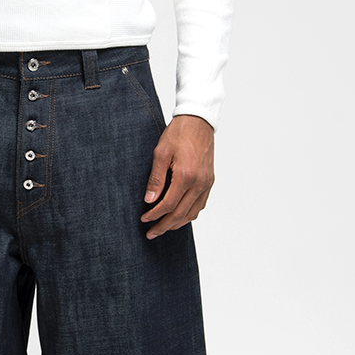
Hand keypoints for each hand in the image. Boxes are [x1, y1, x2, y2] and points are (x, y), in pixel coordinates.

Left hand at [141, 114, 214, 238]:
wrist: (198, 121)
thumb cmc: (179, 133)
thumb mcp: (160, 153)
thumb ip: (155, 179)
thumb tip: (149, 200)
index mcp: (186, 175)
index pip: (169, 204)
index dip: (155, 215)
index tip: (144, 219)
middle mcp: (199, 182)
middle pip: (181, 214)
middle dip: (164, 225)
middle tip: (152, 233)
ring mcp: (207, 183)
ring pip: (193, 212)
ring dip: (177, 223)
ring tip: (164, 227)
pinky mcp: (209, 181)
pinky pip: (200, 204)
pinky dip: (189, 213)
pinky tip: (179, 215)